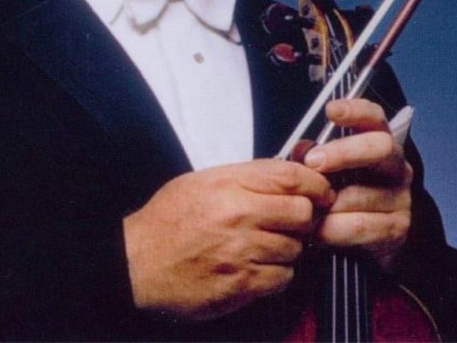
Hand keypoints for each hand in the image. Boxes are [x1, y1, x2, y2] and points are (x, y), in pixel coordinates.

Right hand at [123, 159, 334, 320]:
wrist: (136, 263)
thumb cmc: (167, 222)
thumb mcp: (202, 181)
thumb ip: (247, 177)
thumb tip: (290, 173)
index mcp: (228, 183)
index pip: (292, 176)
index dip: (316, 184)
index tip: (320, 192)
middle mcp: (237, 214)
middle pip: (302, 212)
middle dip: (303, 219)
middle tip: (292, 223)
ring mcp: (240, 250)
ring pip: (296, 248)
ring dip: (288, 249)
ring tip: (264, 246)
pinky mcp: (241, 284)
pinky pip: (283, 277)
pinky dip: (276, 274)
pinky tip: (257, 267)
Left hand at [300, 99, 412, 271]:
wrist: (361, 249)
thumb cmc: (338, 200)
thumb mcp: (324, 174)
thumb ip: (312, 158)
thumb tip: (300, 152)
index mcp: (376, 145)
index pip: (374, 118)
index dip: (355, 110)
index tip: (331, 110)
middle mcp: (395, 167)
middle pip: (381, 147)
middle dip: (344, 152)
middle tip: (314, 162)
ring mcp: (400, 197)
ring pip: (363, 193)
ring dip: (329, 203)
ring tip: (308, 210)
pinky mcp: (397, 228)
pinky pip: (361, 226)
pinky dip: (334, 230)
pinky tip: (320, 232)